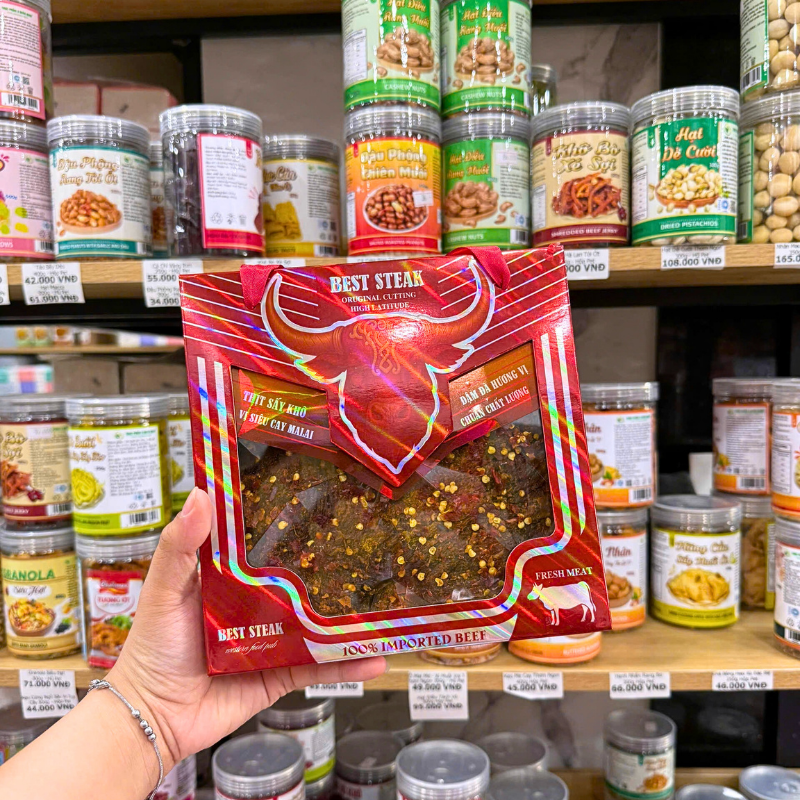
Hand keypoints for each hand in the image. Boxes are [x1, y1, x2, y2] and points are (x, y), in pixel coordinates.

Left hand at [109, 487, 386, 771]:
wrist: (153, 716)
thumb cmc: (153, 647)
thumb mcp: (164, 588)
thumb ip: (180, 545)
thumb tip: (200, 493)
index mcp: (230, 579)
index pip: (263, 544)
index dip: (287, 523)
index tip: (319, 497)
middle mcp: (255, 606)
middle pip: (300, 582)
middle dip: (332, 568)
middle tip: (369, 544)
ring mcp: (271, 640)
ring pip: (318, 624)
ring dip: (349, 618)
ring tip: (385, 602)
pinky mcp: (280, 674)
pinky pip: (318, 667)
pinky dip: (347, 664)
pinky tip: (375, 656)